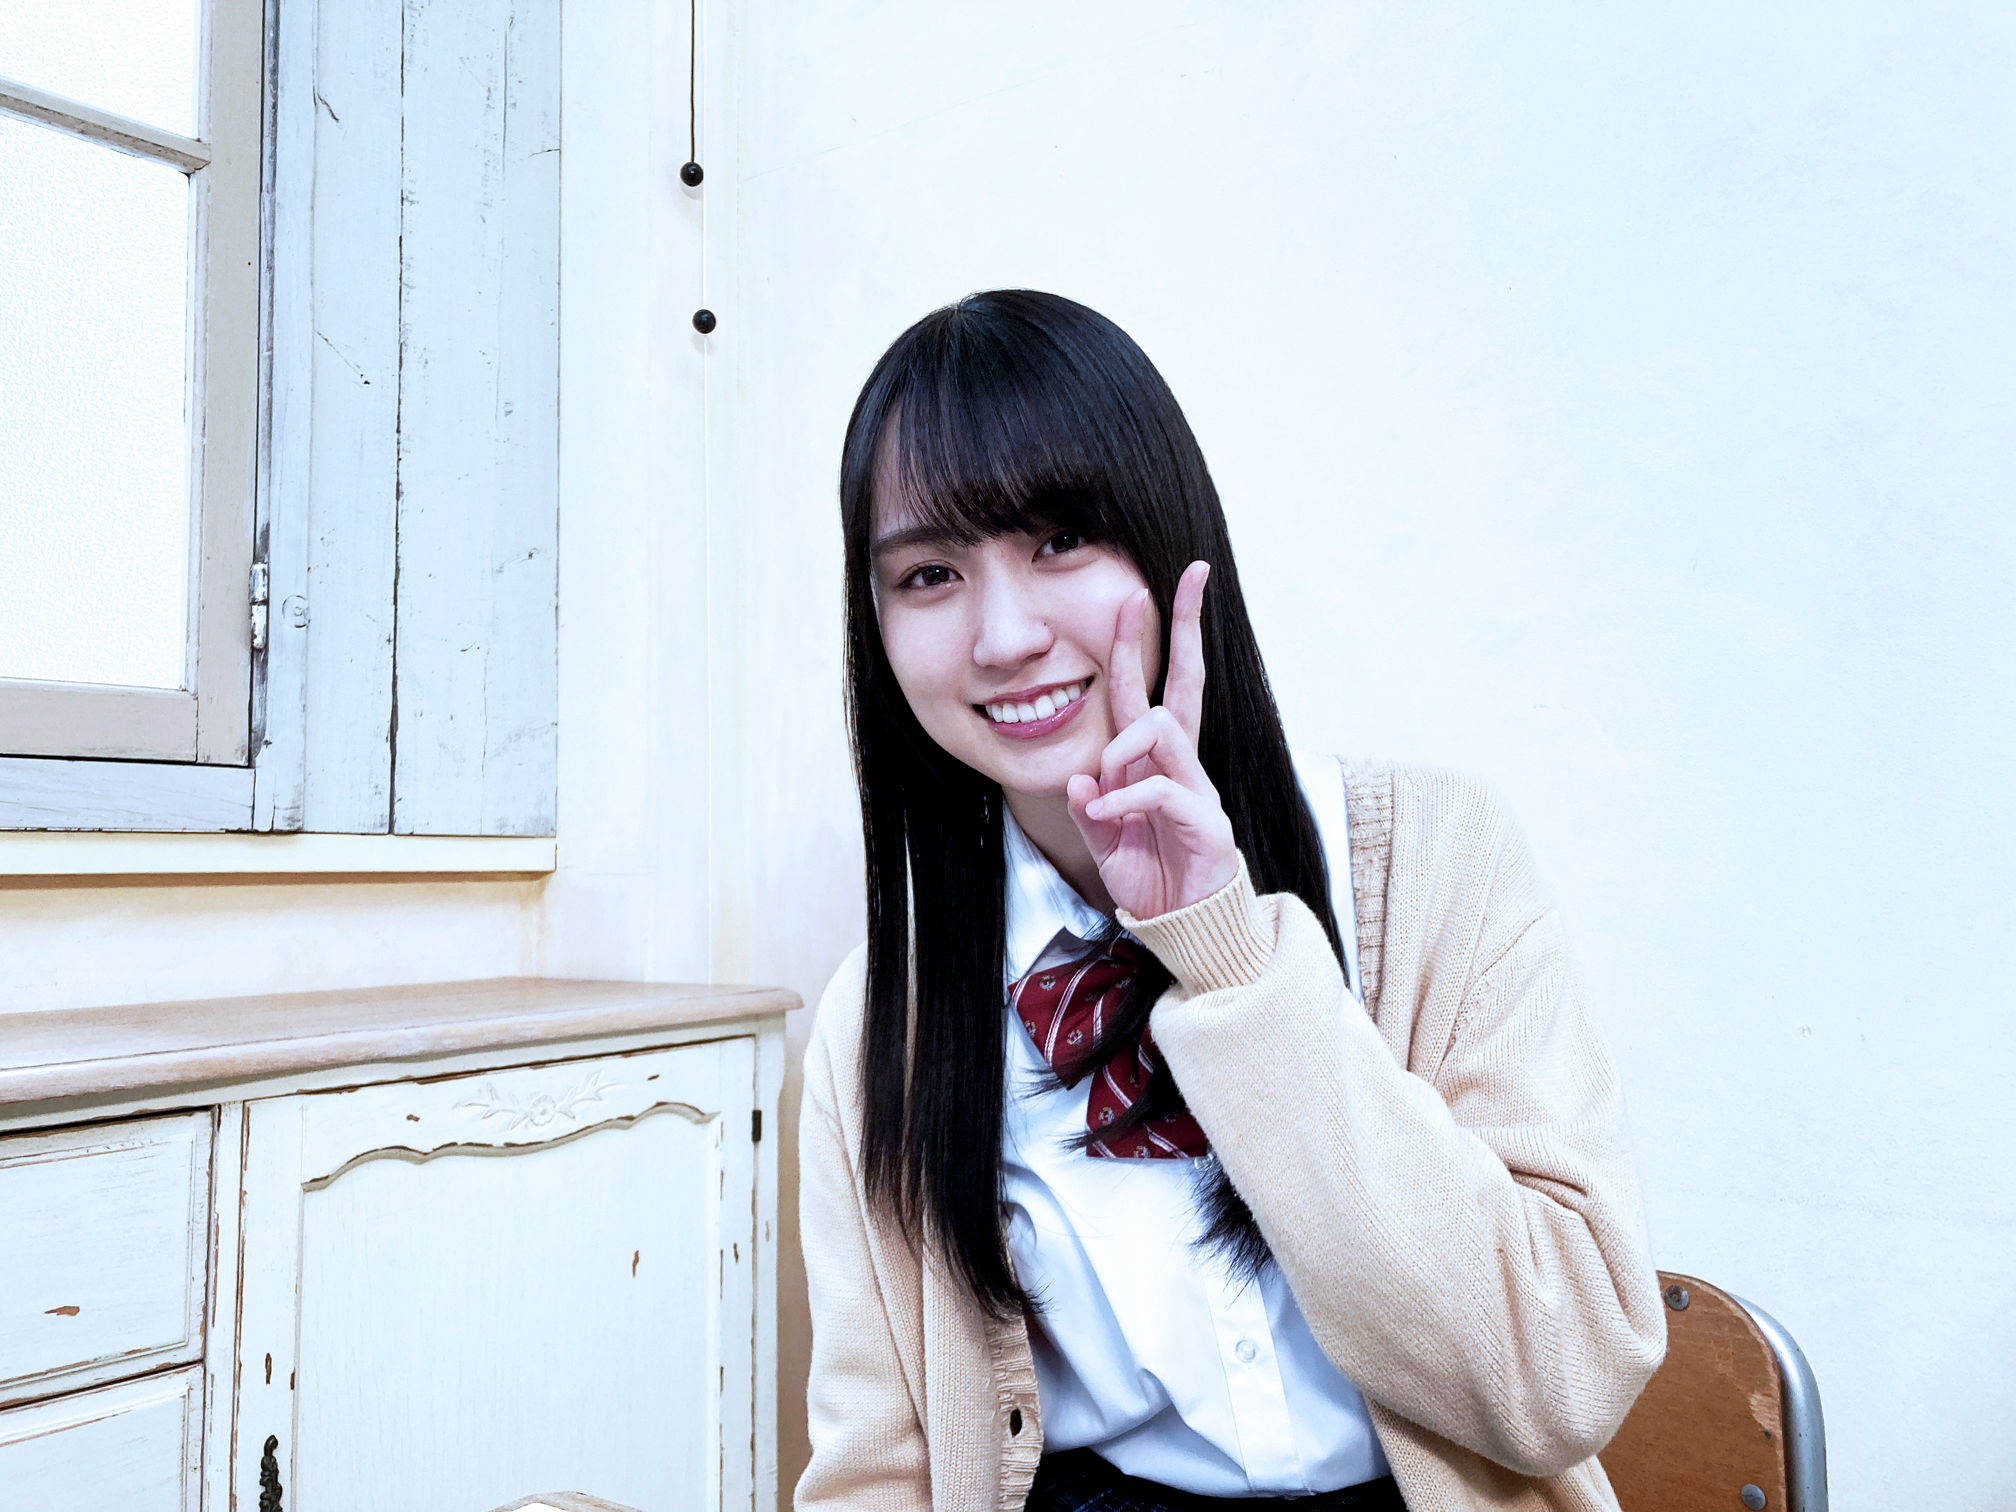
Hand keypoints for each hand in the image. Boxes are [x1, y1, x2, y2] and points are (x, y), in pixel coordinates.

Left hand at [1067, 561, 1239, 919]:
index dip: (1151, 641)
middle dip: (1185, 625)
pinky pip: (1159, 786)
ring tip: (1106, 786)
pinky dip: (1126, 797)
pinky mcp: (1206, 819)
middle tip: (1191, 575)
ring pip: (1162, 727)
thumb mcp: (1104, 840)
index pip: (1153, 688)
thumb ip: (1089, 807)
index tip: (1149, 588)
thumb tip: (1077, 779)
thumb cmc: (1150, 877)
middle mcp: (1182, 762)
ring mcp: (1198, 786)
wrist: (1183, 926)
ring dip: (1122, 747)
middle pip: (1185, 680)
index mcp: (1155, 760)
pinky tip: (1110, 816)